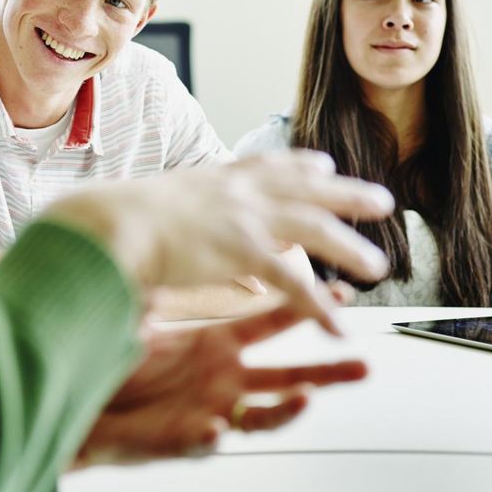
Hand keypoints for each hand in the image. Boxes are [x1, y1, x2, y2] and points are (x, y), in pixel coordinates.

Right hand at [43, 150, 392, 333]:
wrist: (110, 222)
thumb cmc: (115, 217)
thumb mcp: (153, 199)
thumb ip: (172, 209)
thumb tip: (164, 215)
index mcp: (217, 178)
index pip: (269, 165)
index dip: (301, 166)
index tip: (324, 164)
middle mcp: (239, 193)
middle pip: (308, 190)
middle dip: (347, 195)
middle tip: (381, 201)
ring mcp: (245, 219)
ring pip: (315, 231)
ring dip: (350, 249)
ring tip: (377, 266)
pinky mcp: (243, 253)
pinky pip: (293, 284)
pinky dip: (318, 308)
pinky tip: (338, 327)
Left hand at [76, 305, 366, 464]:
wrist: (91, 405)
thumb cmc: (125, 365)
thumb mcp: (150, 312)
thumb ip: (176, 277)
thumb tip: (191, 228)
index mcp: (219, 348)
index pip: (272, 324)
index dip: (305, 308)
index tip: (339, 292)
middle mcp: (222, 381)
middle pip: (286, 378)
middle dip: (326, 373)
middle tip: (363, 366)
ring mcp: (206, 411)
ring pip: (257, 418)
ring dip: (283, 411)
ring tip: (307, 399)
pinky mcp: (177, 438)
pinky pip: (195, 442)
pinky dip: (205, 437)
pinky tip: (214, 428)